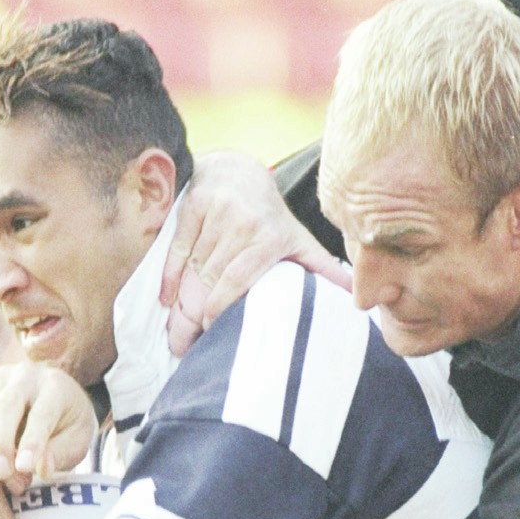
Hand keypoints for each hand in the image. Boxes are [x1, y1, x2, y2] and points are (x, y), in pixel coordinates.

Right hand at [0, 362, 97, 493]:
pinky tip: (4, 456)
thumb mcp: (76, 441)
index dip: (32, 442)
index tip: (24, 468)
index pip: (42, 414)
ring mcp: (1, 376)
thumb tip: (41, 469)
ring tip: (11, 481)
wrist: (55, 398)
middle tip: (2, 475)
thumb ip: (60, 454)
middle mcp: (27, 375)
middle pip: (6, 407)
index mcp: (57, 386)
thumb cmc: (68, 425)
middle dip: (1, 444)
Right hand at [159, 151, 351, 355]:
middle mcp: (242, 222)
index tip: (212, 333)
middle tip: (185, 347)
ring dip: (181, 304)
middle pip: (211, 278)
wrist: (238, 171)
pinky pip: (176, 248)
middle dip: (196, 316)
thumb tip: (354, 296)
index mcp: (270, 237)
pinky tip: (166, 301)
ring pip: (192, 267)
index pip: (238, 279)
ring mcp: (214, 212)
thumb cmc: (270, 218)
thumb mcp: (298, 240)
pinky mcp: (191, 205)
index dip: (222, 307)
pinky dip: (168, 276)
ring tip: (175, 334)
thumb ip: (322, 269)